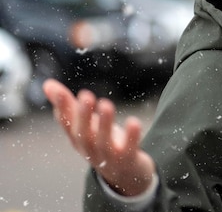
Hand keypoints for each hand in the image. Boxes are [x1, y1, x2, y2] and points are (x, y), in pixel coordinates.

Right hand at [43, 79, 155, 196]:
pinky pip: (129, 148)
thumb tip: (47, 84)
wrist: (124, 175)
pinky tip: (134, 122)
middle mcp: (90, 149)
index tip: (56, 89)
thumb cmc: (100, 143)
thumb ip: (67, 106)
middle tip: (85, 95)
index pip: (66, 123)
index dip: (61, 107)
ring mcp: (108, 156)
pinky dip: (131, 137)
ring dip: (104, 124)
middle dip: (83, 115)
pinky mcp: (128, 159)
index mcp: (78, 139)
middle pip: (83, 134)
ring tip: (106, 104)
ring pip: (104, 142)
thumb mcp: (84, 126)